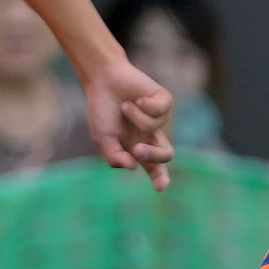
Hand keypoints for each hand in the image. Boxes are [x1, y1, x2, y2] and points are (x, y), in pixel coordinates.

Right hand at [83, 59, 174, 190]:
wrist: (103, 81)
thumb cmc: (102, 111)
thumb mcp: (103, 138)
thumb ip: (115, 156)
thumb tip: (133, 166)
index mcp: (139, 149)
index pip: (154, 168)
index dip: (159, 179)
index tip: (161, 187)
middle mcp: (153, 136)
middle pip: (166, 154)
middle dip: (152, 155)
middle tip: (137, 149)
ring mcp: (161, 119)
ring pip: (155, 129)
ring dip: (134, 117)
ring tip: (124, 107)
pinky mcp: (165, 101)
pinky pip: (158, 110)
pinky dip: (142, 105)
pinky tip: (136, 99)